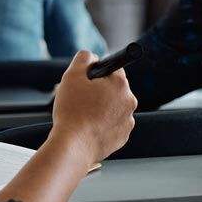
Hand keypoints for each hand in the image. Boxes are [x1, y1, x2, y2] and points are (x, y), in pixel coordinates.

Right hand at [48, 51, 136, 166]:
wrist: (72, 146)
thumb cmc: (72, 112)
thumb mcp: (72, 76)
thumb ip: (83, 59)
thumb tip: (91, 55)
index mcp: (120, 84)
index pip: (113, 70)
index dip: (98, 74)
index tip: (89, 82)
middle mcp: (130, 101)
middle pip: (114, 90)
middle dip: (99, 93)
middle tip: (81, 101)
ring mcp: (128, 120)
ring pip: (114, 108)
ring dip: (102, 110)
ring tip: (83, 116)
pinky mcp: (123, 136)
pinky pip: (113, 126)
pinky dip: (103, 126)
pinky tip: (89, 128)